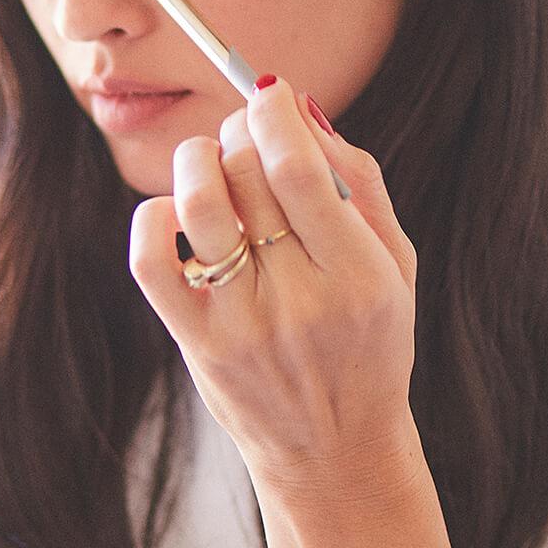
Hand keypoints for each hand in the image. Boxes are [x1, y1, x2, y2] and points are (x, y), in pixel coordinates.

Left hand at [129, 75, 419, 497]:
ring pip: (198, 206)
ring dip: (196, 160)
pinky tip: (179, 212)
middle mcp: (300, 301)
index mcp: (360, 276)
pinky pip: (151, 260)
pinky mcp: (197, 343)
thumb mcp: (396, 265)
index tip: (267, 95)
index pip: (298, 168)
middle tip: (244, 134)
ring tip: (211, 162)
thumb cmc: (369, 343)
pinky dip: (155, 216)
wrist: (334, 452)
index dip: (272, 113)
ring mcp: (242, 325)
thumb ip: (358, 180)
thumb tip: (299, 105)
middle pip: (246, 175)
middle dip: (239, 132)